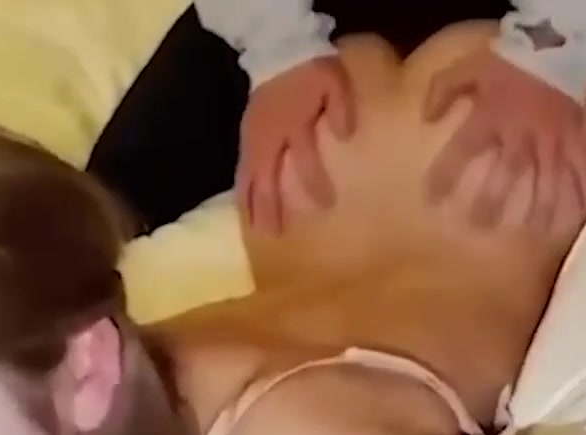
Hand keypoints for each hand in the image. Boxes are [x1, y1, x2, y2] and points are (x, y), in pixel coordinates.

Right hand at [237, 56, 355, 235]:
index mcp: (292, 123)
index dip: (314, 182)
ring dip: (251, 203)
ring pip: (248, 176)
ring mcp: (252, 137)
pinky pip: (241, 169)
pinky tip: (244, 206)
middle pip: (266, 177)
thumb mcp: (334, 82)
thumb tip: (344, 136)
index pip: (304, 159)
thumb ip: (340, 108)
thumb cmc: (310, 69)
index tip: (326, 206)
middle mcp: (267, 136)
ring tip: (255, 229)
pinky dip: (242, 189)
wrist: (278, 49)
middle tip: (275, 235)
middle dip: (270, 206)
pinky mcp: (245, 136)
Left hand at [424, 48, 585, 232]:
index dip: (445, 173)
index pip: (463, 149)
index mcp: (491, 117)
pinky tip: (570, 217)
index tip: (432, 198)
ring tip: (527, 232)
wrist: (552, 51)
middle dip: (491, 200)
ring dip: (535, 206)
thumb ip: (443, 90)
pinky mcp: (572, 142)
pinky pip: (576, 172)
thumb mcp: (466, 68)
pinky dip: (575, 195)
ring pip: (543, 178)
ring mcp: (549, 139)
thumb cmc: (505, 63)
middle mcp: (519, 133)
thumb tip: (425, 117)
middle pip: (505, 172)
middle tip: (477, 224)